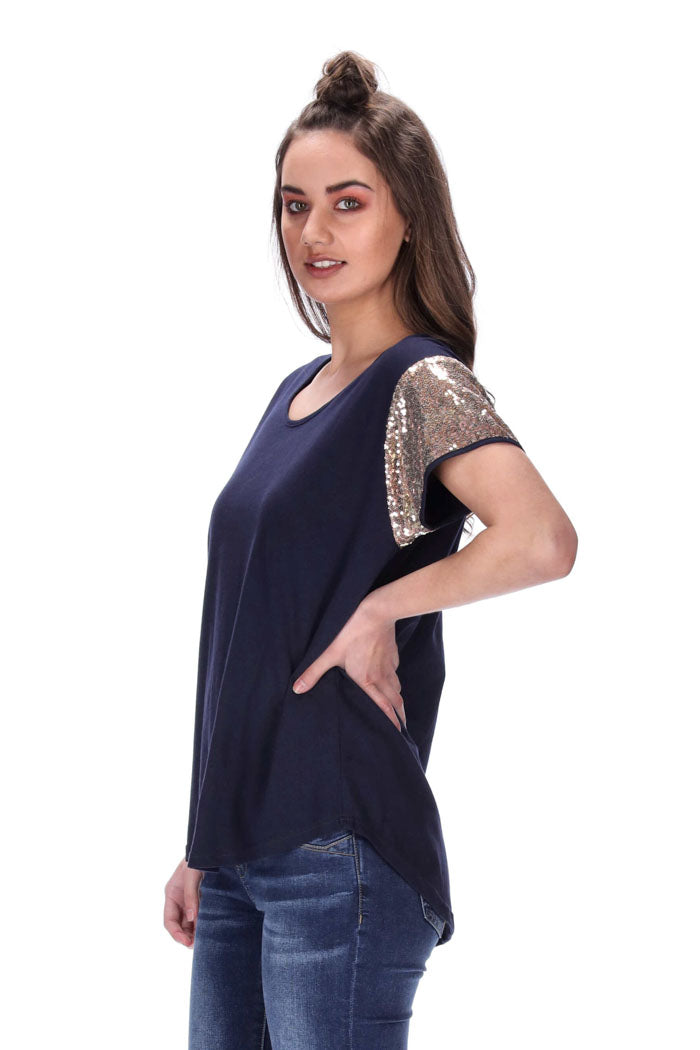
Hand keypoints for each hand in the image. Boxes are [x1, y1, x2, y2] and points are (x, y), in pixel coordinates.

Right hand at [164, 858, 202, 947]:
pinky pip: (199, 915)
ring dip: (194, 932)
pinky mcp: (200, 898)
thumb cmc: (197, 859)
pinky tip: (209, 929)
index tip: (187, 942)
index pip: (169, 921)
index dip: (176, 934)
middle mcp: (178, 900)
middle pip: (179, 925)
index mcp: (171, 894)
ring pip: (189, 922)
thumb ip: (191, 897)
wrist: (208, 850)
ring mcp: (189, 900)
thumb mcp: (192, 876)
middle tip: (198, 945)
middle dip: (186, 936)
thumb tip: (192, 918)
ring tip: (204, 940)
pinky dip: (202, 924)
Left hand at [292, 598, 405, 731]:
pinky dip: (395, 680)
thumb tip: (297, 689)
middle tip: (401, 727)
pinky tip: (390, 678)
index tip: (397, 734)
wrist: (376, 611)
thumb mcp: (329, 653)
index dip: (391, 722)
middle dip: (399, 716)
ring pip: (397, 687)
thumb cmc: (351, 632)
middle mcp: (381, 676)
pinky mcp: (393, 653)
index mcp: (367, 681)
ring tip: (397, 707)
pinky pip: (395, 672)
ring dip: (397, 699)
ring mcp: (389, 665)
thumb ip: (313, 672)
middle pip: (395, 701)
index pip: (382, 707)